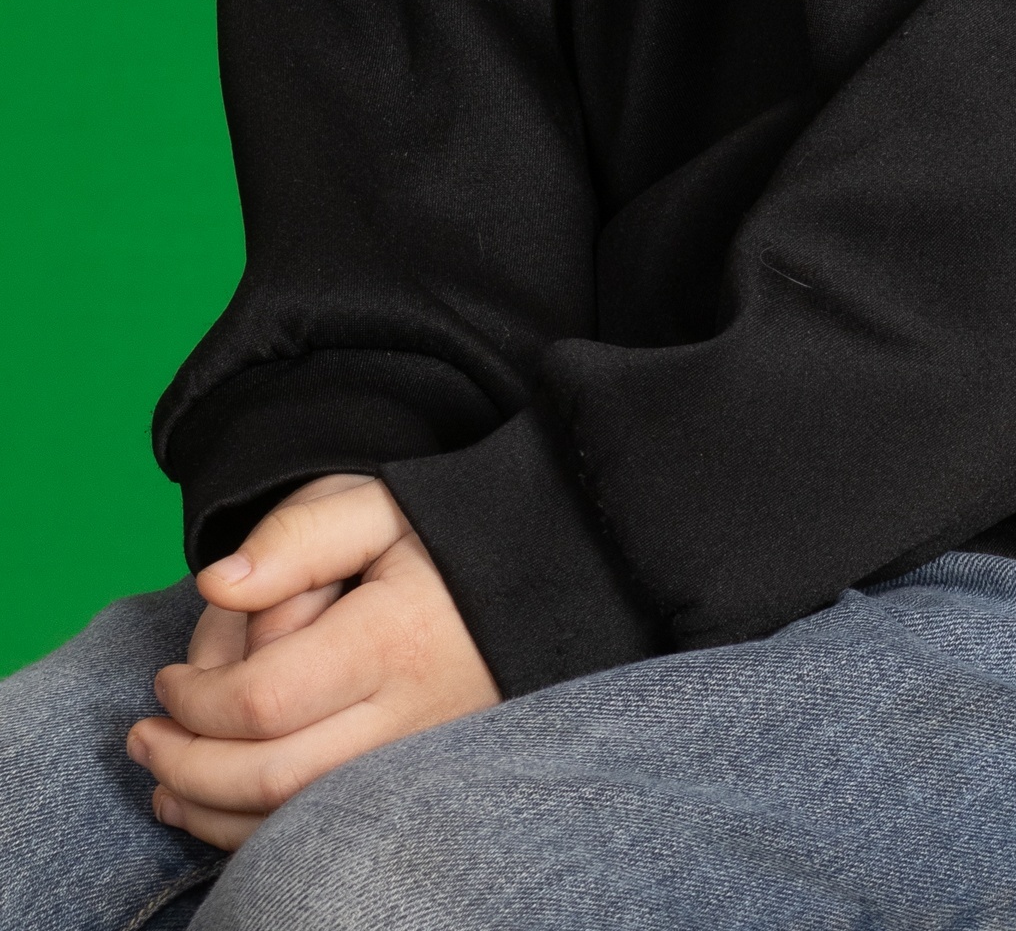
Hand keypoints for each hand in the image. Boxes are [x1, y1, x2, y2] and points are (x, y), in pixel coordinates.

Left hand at [129, 474, 497, 852]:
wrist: (554, 573)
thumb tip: (216, 585)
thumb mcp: (384, 502)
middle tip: (142, 736)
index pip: (265, 700)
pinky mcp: (420, 781)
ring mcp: (419, 759)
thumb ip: (298, 535)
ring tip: (164, 779)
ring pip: (294, 820)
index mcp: (394, 639)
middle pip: (271, 777)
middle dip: (188, 766)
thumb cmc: (456, 531)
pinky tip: (219, 808)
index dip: (195, 703)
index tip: (166, 680)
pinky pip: (324, 829)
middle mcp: (410, 715)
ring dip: (211, 812)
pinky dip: (258, 831)